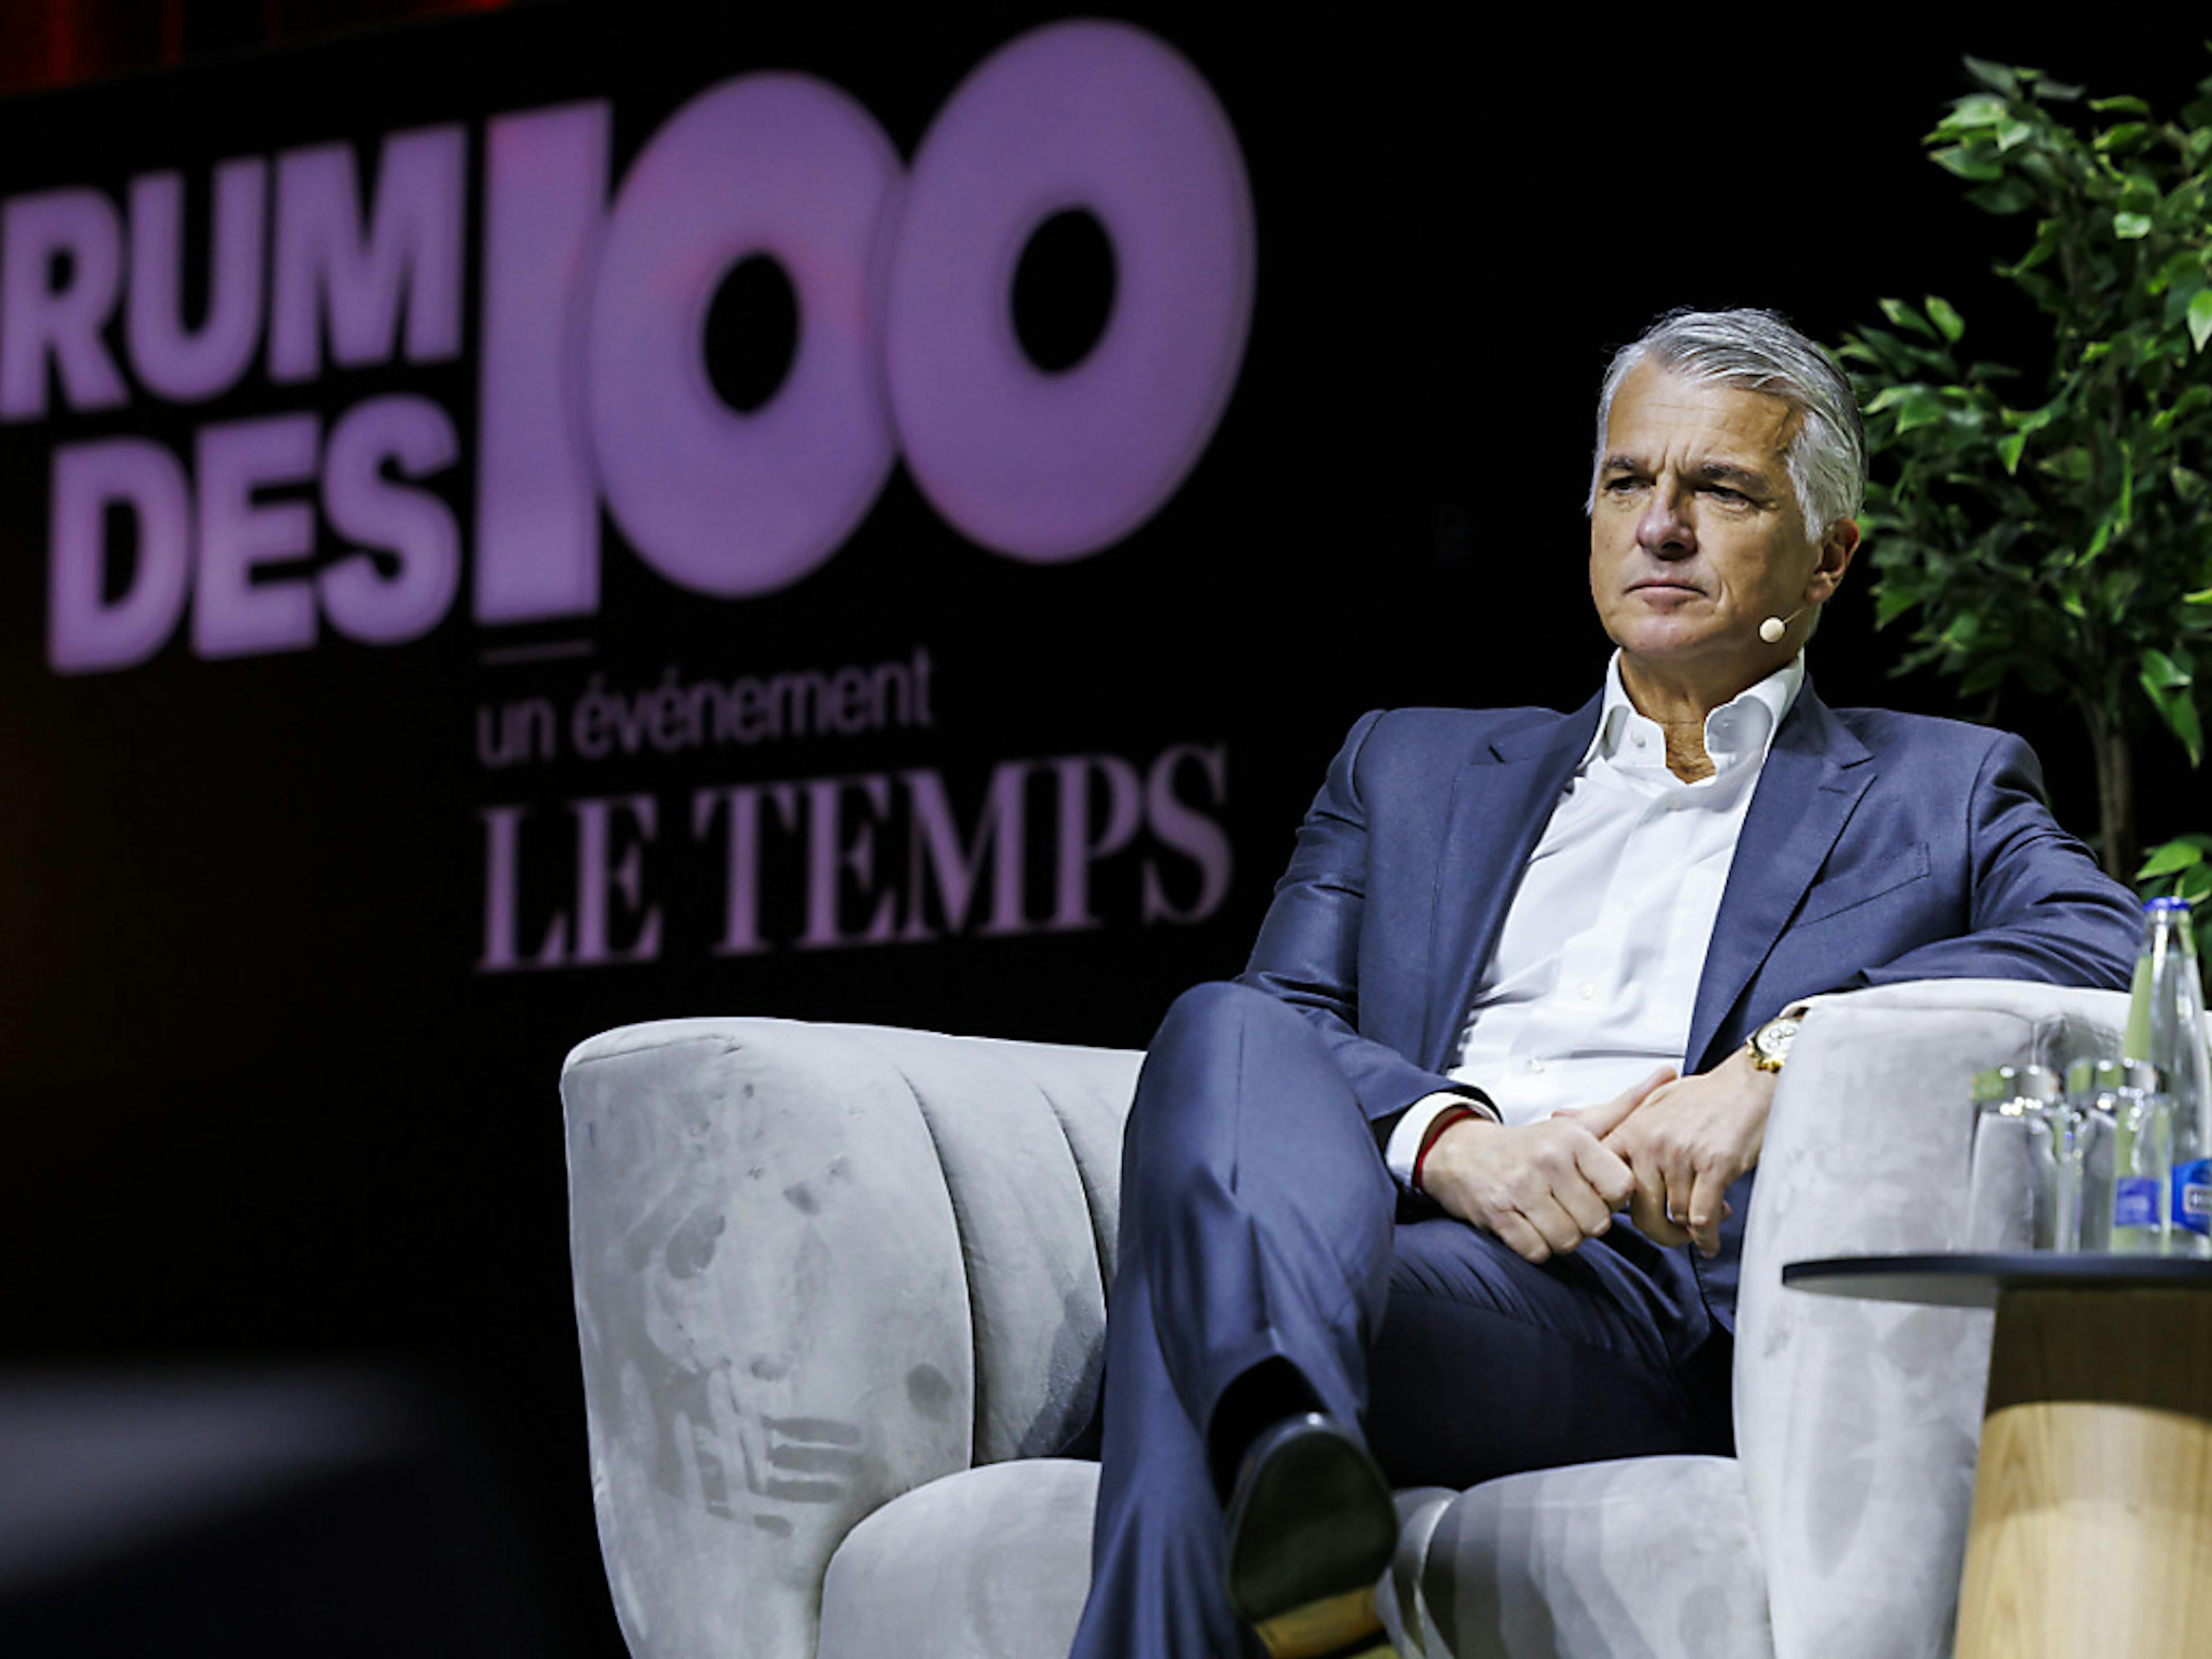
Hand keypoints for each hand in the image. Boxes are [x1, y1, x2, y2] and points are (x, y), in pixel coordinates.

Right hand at [1419, 1067, 1674, 1263]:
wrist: (1462, 1153)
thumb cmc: (1530, 1145)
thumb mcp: (1578, 1125)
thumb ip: (1626, 1106)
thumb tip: (1670, 1073)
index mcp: (1572, 1139)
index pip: (1622, 1188)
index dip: (1612, 1198)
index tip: (1595, 1189)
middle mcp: (1547, 1160)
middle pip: (1597, 1222)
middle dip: (1586, 1222)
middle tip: (1569, 1205)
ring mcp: (1520, 1188)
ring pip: (1569, 1240)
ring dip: (1562, 1237)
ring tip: (1550, 1216)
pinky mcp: (1497, 1213)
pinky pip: (1537, 1251)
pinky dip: (1536, 1246)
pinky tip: (1529, 1226)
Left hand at [1597, 1049, 1774, 1257]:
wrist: (1750, 1084)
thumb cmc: (1704, 1096)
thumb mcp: (1649, 1101)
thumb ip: (1606, 1117)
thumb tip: (1560, 1117)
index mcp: (1632, 1130)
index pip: (1605, 1182)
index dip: (1615, 1208)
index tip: (1630, 1216)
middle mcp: (1651, 1144)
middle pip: (1640, 1213)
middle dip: (1659, 1231)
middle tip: (1673, 1233)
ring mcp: (1682, 1156)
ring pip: (1676, 1217)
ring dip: (1689, 1231)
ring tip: (1701, 1228)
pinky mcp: (1714, 1166)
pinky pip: (1703, 1217)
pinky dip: (1707, 1236)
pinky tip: (1711, 1239)